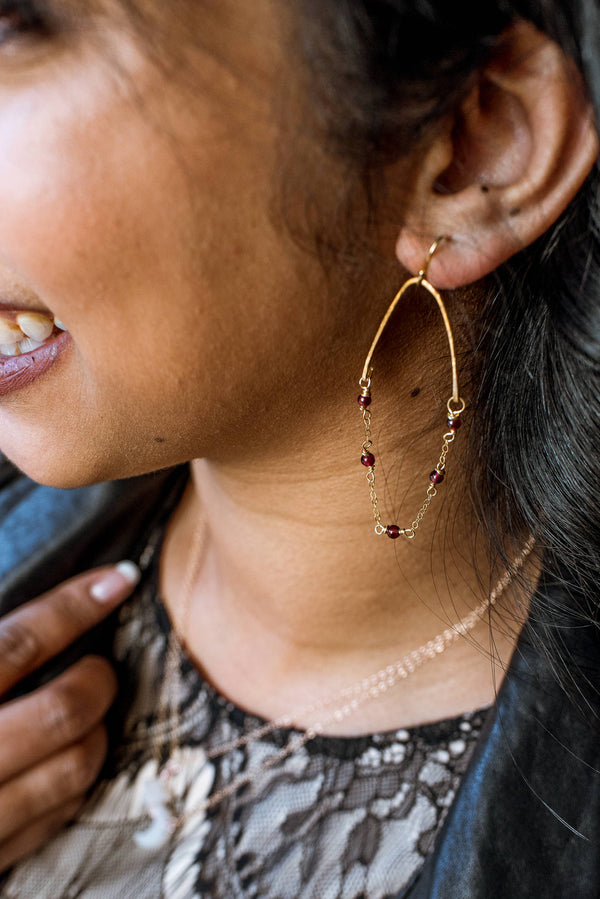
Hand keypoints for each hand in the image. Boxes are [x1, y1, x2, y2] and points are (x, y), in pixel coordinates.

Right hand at [0, 562, 139, 870]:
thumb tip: (38, 618)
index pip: (20, 642)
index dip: (77, 604)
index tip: (120, 577)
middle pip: (62, 709)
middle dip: (97, 679)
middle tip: (97, 667)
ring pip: (74, 767)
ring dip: (97, 733)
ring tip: (89, 715)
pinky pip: (55, 818)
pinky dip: (74, 784)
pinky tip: (66, 761)